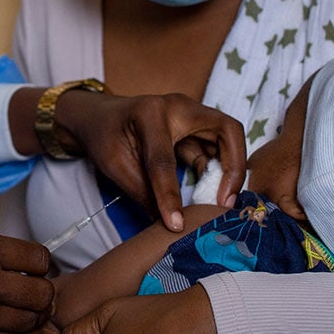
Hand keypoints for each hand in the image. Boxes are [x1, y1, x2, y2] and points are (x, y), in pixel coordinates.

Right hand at [0, 221, 54, 333]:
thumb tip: (2, 252)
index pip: (38, 258)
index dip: (39, 261)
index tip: (34, 263)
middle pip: (42, 293)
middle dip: (43, 288)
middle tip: (34, 286)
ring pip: (30, 321)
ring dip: (33, 314)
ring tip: (24, 306)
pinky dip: (16, 332)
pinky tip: (11, 324)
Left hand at [55, 91, 245, 230]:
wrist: (99, 116)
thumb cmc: (104, 136)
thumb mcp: (114, 165)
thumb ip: (142, 193)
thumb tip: (168, 226)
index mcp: (149, 113)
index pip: (164, 159)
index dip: (170, 194)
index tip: (176, 224)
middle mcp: (178, 108)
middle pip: (226, 130)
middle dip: (234, 167)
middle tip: (227, 203)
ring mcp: (190, 116)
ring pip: (227, 139)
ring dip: (229, 171)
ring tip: (221, 203)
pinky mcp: (194, 130)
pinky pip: (214, 151)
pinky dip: (216, 172)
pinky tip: (211, 194)